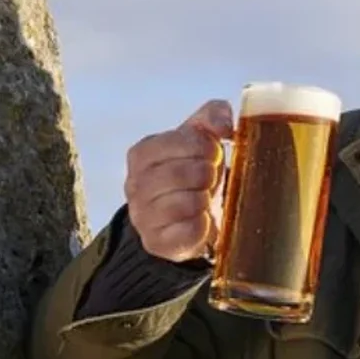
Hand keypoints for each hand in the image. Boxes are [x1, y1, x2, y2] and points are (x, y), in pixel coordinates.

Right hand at [123, 100, 233, 262]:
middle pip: (182, 173)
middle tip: (210, 179)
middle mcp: (135, 185)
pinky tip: (203, 219)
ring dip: (205, 200)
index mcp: (141, 154)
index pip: (179, 141)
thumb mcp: (201, 135)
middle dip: (207, 175)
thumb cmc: (195, 168)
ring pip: (186, 204)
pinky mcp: (156, 243)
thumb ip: (213, 115)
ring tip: (205, 198)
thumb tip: (225, 126)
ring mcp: (142, 216)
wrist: (188, 213)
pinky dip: (203, 225)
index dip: (205, 147)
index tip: (213, 154)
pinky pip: (188, 232)